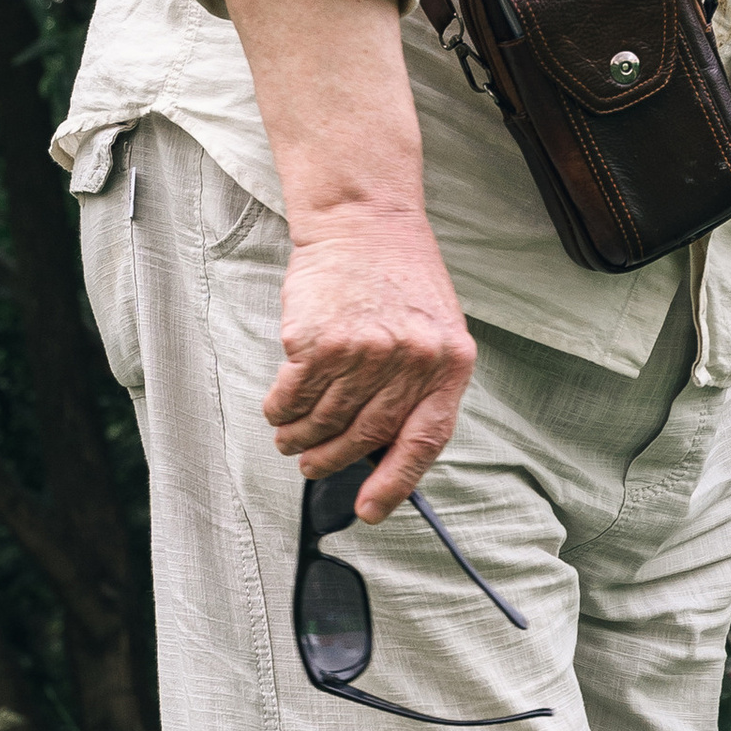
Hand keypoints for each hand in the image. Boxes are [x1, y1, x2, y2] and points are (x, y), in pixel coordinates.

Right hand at [217, 0, 474, 514]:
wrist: (365, 219)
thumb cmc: (399, 279)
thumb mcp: (433, 330)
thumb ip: (417, 388)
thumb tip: (384, 458)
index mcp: (451, 363)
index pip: (425, 441)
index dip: (396, 483)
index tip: (372, 511)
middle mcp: (412, 360)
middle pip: (365, 437)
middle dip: (333, 460)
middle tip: (314, 466)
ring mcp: (365, 351)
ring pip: (324, 421)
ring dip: (301, 438)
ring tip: (291, 439)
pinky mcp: (318, 340)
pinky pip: (292, 396)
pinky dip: (280, 410)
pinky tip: (279, 409)